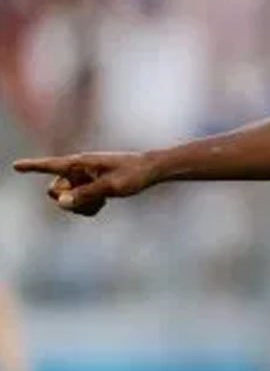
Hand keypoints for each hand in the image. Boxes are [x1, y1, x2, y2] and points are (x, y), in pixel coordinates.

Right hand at [11, 152, 156, 216]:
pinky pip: (78, 204)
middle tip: (94, 199)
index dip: (32, 167)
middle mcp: (78, 170)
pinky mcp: (91, 186)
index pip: (51, 165)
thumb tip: (61, 202)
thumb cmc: (133, 174)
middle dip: (68, 200)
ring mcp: (84, 179)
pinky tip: (103, 203)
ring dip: (80, 205)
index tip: (15, 166)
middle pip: (55, 191)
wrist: (152, 171)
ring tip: (102, 201)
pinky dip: (88, 207)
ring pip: (67, 200)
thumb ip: (86, 194)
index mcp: (80, 163)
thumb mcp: (111, 186)